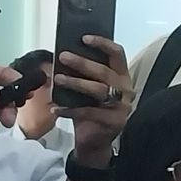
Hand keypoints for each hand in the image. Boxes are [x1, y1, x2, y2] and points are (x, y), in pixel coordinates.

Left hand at [53, 37, 131, 162]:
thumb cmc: (92, 110)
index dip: (103, 44)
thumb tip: (64, 56)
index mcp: (121, 76)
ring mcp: (122, 106)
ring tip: (57, 80)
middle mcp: (125, 89)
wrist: (96, 142)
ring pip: (99, 90)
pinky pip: (89, 112)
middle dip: (83, 63)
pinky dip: (70, 110)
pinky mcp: (113, 121)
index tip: (84, 38)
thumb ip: (84, 75)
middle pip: (105, 72)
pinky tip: (55, 109)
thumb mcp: (90, 90)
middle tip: (63, 56)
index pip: (118, 54)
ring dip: (76, 83)